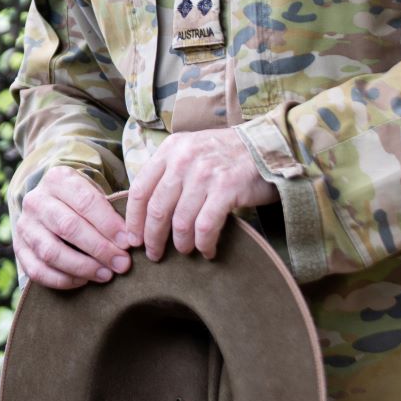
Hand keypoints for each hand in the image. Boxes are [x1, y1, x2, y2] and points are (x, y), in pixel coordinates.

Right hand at [12, 166, 134, 289]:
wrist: (49, 203)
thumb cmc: (81, 202)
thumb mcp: (93, 193)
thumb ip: (109, 212)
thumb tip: (129, 241)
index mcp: (57, 179)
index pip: (85, 201)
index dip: (108, 224)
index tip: (128, 242)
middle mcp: (36, 200)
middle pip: (68, 227)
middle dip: (99, 248)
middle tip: (122, 264)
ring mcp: (24, 225)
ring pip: (51, 251)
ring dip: (82, 267)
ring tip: (106, 275)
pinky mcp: (18, 248)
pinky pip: (37, 270)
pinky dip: (62, 279)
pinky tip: (83, 281)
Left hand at [126, 130, 276, 260]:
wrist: (267, 146)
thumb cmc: (225, 154)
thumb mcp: (190, 150)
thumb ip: (168, 171)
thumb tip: (145, 210)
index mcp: (170, 149)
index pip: (140, 189)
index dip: (134, 219)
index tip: (133, 239)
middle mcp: (184, 158)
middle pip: (157, 208)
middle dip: (153, 238)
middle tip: (154, 254)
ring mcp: (205, 173)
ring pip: (181, 221)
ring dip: (181, 244)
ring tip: (185, 251)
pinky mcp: (227, 188)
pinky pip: (206, 226)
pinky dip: (204, 244)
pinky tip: (207, 250)